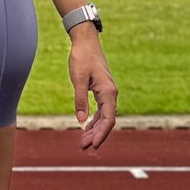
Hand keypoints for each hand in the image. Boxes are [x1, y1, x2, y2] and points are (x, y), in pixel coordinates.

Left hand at [68, 28, 117, 149]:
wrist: (85, 41)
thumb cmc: (82, 58)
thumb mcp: (78, 79)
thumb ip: (79, 100)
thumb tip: (81, 121)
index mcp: (108, 92)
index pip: (108, 119)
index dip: (102, 134)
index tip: (94, 145)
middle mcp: (111, 93)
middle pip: (107, 121)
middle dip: (96, 135)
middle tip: (83, 147)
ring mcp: (107, 92)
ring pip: (104, 116)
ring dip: (94, 129)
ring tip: (83, 142)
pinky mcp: (102, 90)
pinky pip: (101, 109)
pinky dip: (94, 120)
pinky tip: (86, 127)